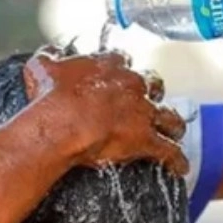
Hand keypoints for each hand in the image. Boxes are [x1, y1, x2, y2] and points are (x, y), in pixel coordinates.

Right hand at [22, 46, 188, 176]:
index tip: (118, 76)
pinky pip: (168, 151)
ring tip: (175, 130)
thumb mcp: (42, 68)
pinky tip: (180, 167)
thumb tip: (47, 56)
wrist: (60, 124)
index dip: (122, 70)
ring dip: (172, 124)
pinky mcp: (145, 139)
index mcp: (110, 65)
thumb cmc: (51, 97)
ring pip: (169, 116)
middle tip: (148, 101)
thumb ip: (48, 59)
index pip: (123, 60)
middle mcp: (132, 84)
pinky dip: (176, 160)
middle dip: (153, 92)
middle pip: (153, 84)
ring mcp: (142, 112)